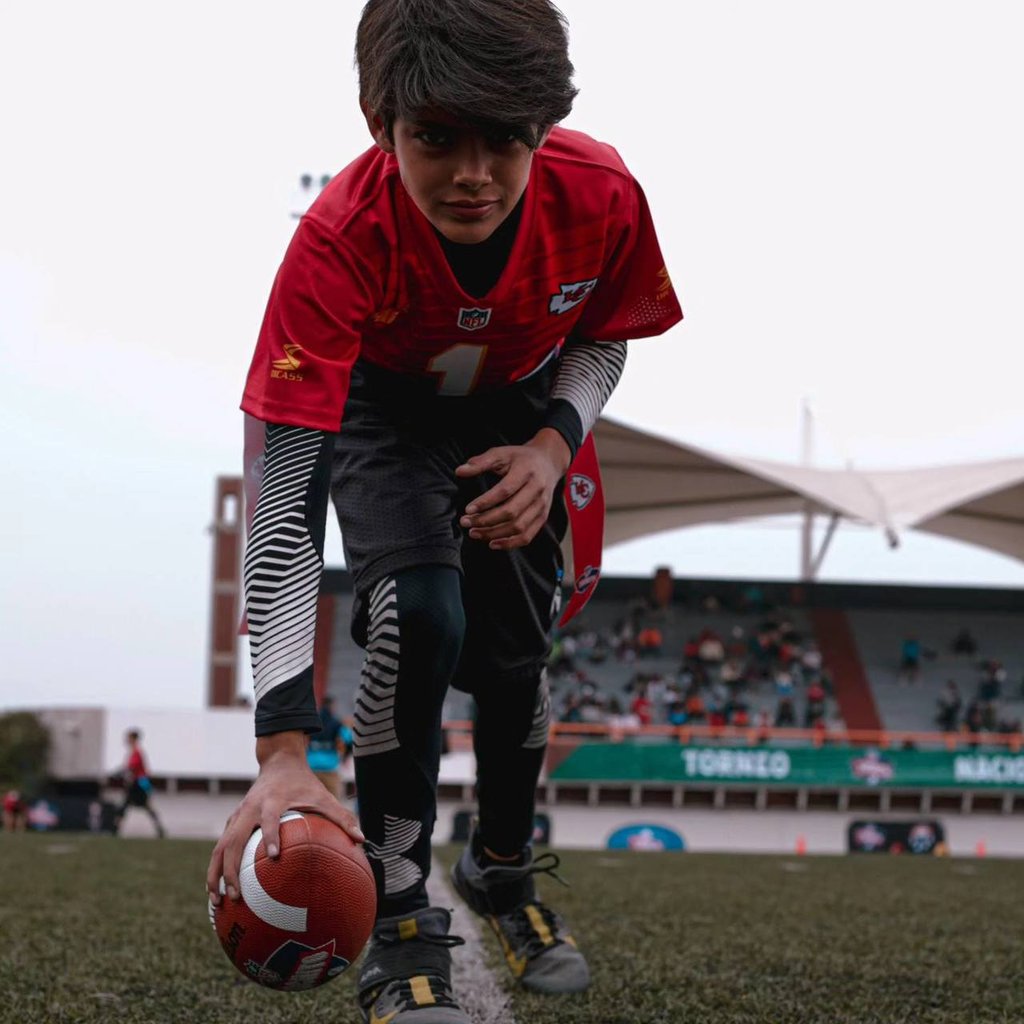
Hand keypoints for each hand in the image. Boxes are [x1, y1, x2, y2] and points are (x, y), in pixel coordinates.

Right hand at [206, 732, 363, 905]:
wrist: (278, 761)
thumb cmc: (304, 783)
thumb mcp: (324, 795)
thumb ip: (342, 816)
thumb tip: (362, 839)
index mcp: (272, 801)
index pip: (269, 819)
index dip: (270, 836)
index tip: (273, 858)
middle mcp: (250, 809)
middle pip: (233, 840)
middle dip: (231, 869)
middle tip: (236, 896)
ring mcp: (237, 816)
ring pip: (220, 848)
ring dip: (215, 875)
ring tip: (217, 902)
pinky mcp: (232, 822)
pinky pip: (220, 848)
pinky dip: (216, 869)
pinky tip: (218, 892)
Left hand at [456, 428, 569, 549]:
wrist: (548, 463)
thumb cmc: (519, 458)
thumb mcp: (501, 453)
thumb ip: (480, 462)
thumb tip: (459, 471)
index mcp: (526, 471)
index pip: (505, 491)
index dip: (486, 502)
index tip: (467, 509)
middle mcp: (537, 490)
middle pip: (511, 512)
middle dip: (486, 520)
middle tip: (465, 522)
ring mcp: (542, 506)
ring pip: (518, 527)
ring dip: (494, 534)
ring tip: (473, 533)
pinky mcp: (542, 518)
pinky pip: (527, 536)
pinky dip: (509, 543)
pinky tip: (491, 543)